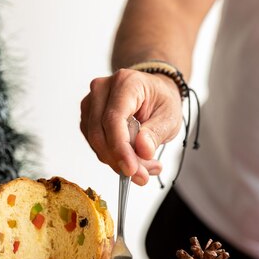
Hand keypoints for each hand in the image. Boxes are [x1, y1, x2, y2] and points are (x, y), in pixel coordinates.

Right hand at [80, 68, 183, 184]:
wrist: (152, 92)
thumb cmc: (161, 100)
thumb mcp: (170, 116)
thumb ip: (156, 133)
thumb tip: (142, 151)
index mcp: (126, 82)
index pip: (114, 119)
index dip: (120, 148)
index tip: (131, 170)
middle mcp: (102, 89)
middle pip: (100, 133)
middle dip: (119, 160)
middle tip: (141, 176)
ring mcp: (91, 102)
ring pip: (95, 142)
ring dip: (117, 161)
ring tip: (144, 166)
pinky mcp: (87, 117)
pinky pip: (95, 144)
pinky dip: (112, 157)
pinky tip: (133, 158)